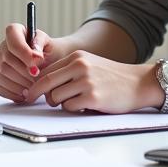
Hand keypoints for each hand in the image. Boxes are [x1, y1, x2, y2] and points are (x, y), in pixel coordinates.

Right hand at [0, 22, 63, 102]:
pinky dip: (14, 93)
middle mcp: (3, 47)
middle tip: (40, 76)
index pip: (12, 40)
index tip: (38, 61)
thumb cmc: (49, 51)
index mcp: (14, 32)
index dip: (24, 52)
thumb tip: (34, 55)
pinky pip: (0, 88)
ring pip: (2, 74)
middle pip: (7, 59)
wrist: (51, 63)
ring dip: (21, 83)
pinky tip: (27, 93)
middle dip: (25, 71)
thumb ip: (40, 44)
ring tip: (36, 85)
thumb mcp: (49, 43)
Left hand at [22, 51, 159, 113]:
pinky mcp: (93, 98)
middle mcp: (80, 67)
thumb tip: (43, 85)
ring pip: (56, 97)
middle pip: (46, 83)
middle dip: (37, 94)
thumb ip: (68, 70)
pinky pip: (69, 107)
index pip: (47, 70)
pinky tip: (84, 105)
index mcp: (77, 57)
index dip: (36, 84)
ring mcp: (86, 82)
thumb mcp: (89, 64)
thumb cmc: (111, 77)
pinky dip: (73, 109)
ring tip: (73, 101)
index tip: (30, 92)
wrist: (138, 83)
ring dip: (59, 103)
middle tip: (32, 100)